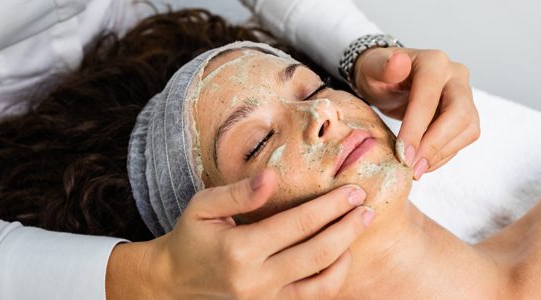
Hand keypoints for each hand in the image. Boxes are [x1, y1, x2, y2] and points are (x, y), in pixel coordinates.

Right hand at [106, 169, 372, 298]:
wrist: (174, 282)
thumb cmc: (191, 237)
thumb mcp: (203, 206)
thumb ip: (239, 192)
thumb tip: (272, 176)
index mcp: (240, 250)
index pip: (298, 224)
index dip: (330, 206)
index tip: (352, 190)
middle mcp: (257, 280)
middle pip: (318, 253)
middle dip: (348, 227)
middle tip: (366, 206)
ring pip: (323, 282)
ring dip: (347, 253)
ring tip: (358, 227)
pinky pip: (313, 296)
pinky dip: (334, 277)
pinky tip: (341, 255)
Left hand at [354, 47, 479, 179]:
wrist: (387, 78)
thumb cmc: (378, 73)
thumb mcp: (371, 68)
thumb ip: (381, 66)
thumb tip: (398, 62)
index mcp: (433, 62)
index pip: (429, 98)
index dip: (416, 129)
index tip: (402, 154)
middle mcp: (455, 75)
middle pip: (459, 114)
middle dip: (435, 145)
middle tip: (411, 166)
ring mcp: (464, 94)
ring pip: (468, 129)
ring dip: (442, 153)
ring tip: (415, 169)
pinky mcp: (466, 113)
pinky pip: (463, 138)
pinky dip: (444, 155)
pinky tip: (423, 163)